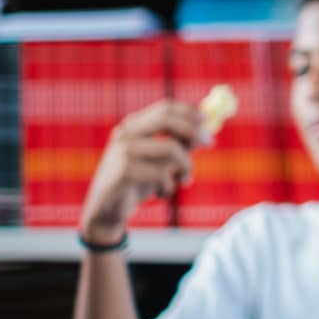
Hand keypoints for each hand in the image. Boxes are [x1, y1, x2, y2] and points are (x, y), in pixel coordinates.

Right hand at [80, 99, 204, 242]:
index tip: (207, 119)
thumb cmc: (138, 183)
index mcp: (134, 127)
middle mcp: (126, 134)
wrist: (107, 210)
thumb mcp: (161, 162)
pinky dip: (170, 186)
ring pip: (171, 148)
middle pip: (166, 119)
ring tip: (184, 181)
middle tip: (210, 143)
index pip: (164, 108)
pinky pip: (162, 174)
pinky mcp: (123, 170)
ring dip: (186, 166)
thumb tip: (206, 135)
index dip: (189, 111)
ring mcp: (123, 151)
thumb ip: (179, 147)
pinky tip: (162, 194)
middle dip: (193, 130)